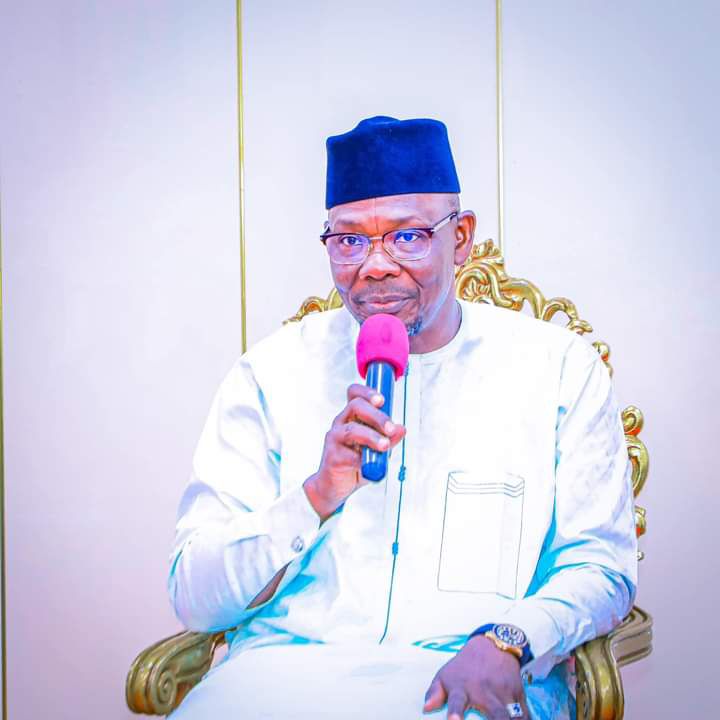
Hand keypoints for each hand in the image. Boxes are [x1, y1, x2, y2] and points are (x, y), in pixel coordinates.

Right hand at [303, 383, 405, 520]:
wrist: (334, 487)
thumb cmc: (355, 463)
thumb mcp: (378, 450)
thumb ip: (389, 439)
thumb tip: (401, 429)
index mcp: (351, 416)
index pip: (354, 394)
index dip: (367, 392)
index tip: (382, 400)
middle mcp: (341, 423)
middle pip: (355, 406)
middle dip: (377, 415)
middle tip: (391, 428)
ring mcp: (334, 439)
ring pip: (352, 430)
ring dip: (372, 437)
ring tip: (385, 446)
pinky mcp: (332, 457)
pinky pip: (350, 456)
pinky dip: (363, 461)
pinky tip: (370, 467)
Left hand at [423, 636, 529, 719]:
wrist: (492, 645)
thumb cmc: (465, 665)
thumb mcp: (446, 674)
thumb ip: (435, 692)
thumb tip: (426, 708)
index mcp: (463, 687)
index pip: (457, 701)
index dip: (455, 712)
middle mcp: (485, 690)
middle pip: (496, 714)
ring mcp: (503, 691)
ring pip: (514, 715)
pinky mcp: (518, 693)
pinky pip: (525, 713)